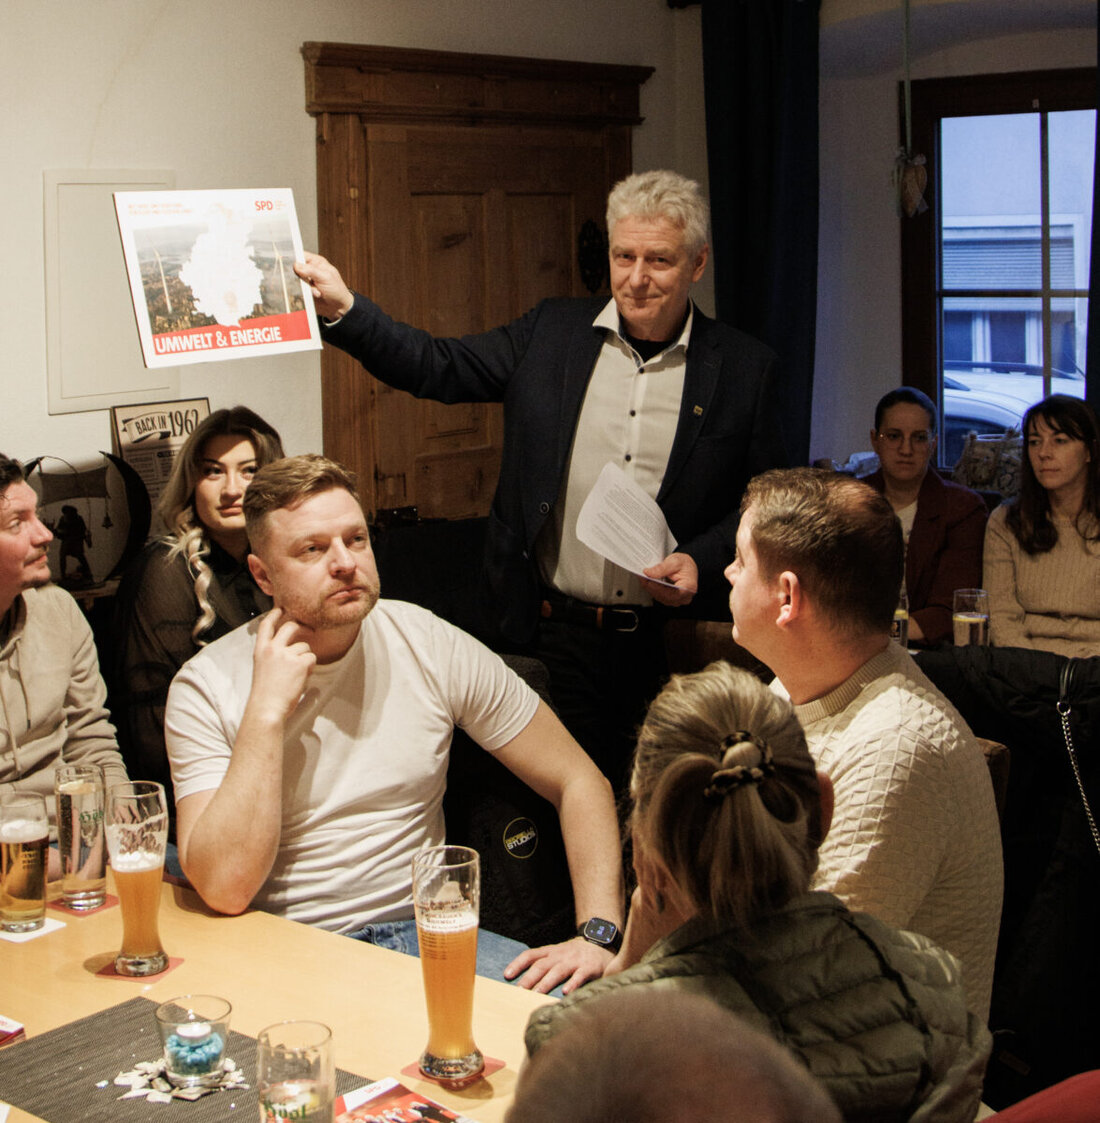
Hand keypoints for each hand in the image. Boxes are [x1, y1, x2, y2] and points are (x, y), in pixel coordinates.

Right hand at [248, 609, 316, 723]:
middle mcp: (273, 648)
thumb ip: (272, 655)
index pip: (266, 625)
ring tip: (296, 674)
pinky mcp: (300, 662)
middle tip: (308, 629)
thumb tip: (288, 649)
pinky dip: (310, 667)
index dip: (274, 614)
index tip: (280, 609)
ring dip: (305, 657)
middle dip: (301, 626)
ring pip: (305, 646)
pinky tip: (301, 677)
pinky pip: (311, 658)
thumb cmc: (264, 693)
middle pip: (290, 626)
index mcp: (260, 650)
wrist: (267, 707)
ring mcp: (286, 654)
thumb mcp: (262, 668)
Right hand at [294, 251, 354, 320]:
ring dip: (305, 288)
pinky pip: (298, 291)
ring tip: (317, 291)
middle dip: (300, 277)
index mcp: (316, 262)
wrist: (338, 308)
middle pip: (295, 269)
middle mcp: (310, 270)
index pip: (300, 255)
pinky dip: (305, 294)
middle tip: (309, 281)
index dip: (294, 260)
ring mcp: (306, 281)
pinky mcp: (304, 291)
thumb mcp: (326, 277)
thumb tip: (297, 265)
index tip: (293, 267)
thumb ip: (311, 270)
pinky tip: (316, 295)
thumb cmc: (337, 291)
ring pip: (295, 281)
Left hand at [503, 936, 613, 994]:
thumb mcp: (558, 954)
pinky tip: (566, 993)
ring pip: (557, 971)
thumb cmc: (574, 954)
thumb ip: (544, 965)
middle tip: (518, 991)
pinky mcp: (589, 967)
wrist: (600, 941)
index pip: (530, 955)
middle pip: (541, 965)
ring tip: (536, 994)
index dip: (518, 964)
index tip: (506, 975)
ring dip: (546, 983)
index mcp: (550, 952)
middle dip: (529, 978)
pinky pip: (580, 976)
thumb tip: (522, 984)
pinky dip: (573, 984)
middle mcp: (560, 955)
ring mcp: (574, 961)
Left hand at [642, 551, 697, 606]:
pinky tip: (648, 581)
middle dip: (651, 587)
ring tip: (643, 578)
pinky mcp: (672, 599)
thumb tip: (648, 573)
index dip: (658, 588)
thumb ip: (662, 568)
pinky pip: (660, 596)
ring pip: (660, 598)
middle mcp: (684, 597)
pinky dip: (653, 589)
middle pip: (664, 596)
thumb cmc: (685, 564)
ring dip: (650, 588)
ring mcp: (678, 600)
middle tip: (642, 577)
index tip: (648, 580)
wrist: (688, 566)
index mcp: (688, 588)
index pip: (671, 593)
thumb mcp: (675, 561)